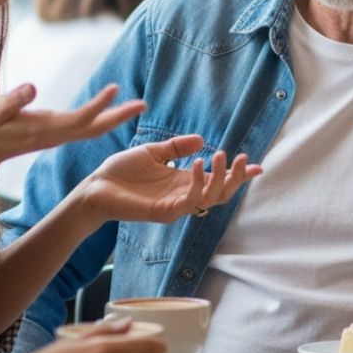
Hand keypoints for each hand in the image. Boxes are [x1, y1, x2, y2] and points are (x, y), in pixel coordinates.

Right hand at [0, 84, 146, 183]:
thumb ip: (10, 101)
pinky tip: (112, 110)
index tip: (115, 88)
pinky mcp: (55, 132)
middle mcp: (56, 133)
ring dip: (115, 117)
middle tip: (144, 104)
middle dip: (119, 116)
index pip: (78, 117)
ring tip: (137, 105)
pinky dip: (102, 117)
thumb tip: (31, 88)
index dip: (98, 104)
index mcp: (44, 128)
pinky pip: (85, 126)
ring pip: (93, 128)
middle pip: (95, 127)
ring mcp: (57, 134)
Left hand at [79, 134, 263, 225]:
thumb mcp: (154, 152)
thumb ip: (177, 147)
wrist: (96, 185)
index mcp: (183, 182)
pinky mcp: (164, 212)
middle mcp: (183, 196)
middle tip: (242, 158)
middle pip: (221, 194)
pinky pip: (189, 201)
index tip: (257, 165)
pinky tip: (199, 163)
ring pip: (210, 199)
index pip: (217, 181)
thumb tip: (202, 140)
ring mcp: (175, 206)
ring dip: (220, 178)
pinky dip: (199, 184)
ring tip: (221, 155)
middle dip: (235, 178)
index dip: (237, 176)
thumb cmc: (121, 171)